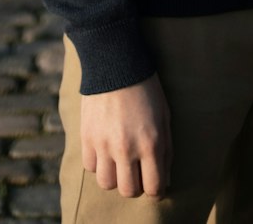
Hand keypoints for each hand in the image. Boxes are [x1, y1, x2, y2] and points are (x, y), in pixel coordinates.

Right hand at [80, 73, 171, 197]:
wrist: (115, 62)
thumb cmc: (146, 89)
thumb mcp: (164, 116)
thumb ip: (166, 150)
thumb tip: (165, 180)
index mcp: (151, 143)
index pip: (154, 187)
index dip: (156, 189)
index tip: (154, 181)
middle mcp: (126, 148)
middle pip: (128, 190)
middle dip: (135, 185)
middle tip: (136, 171)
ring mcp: (104, 144)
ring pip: (106, 184)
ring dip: (114, 176)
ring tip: (119, 161)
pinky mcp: (86, 137)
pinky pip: (90, 167)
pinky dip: (98, 163)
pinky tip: (105, 149)